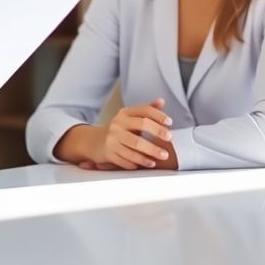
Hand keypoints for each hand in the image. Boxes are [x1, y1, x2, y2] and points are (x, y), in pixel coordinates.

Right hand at [56, 99, 175, 169]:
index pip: (144, 111)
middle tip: (169, 139)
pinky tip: (147, 163)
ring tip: (161, 156)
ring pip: (134, 145)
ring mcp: (112, 139)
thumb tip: (161, 101)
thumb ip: (146, 110)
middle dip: (157, 132)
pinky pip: (126, 159)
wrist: (95, 142)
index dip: (158, 115)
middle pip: (141, 125)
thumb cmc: (119, 130)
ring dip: (150, 152)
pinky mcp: (109, 153)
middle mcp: (117, 124)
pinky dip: (138, 162)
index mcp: (125, 113)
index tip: (169, 122)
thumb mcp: (130, 118)